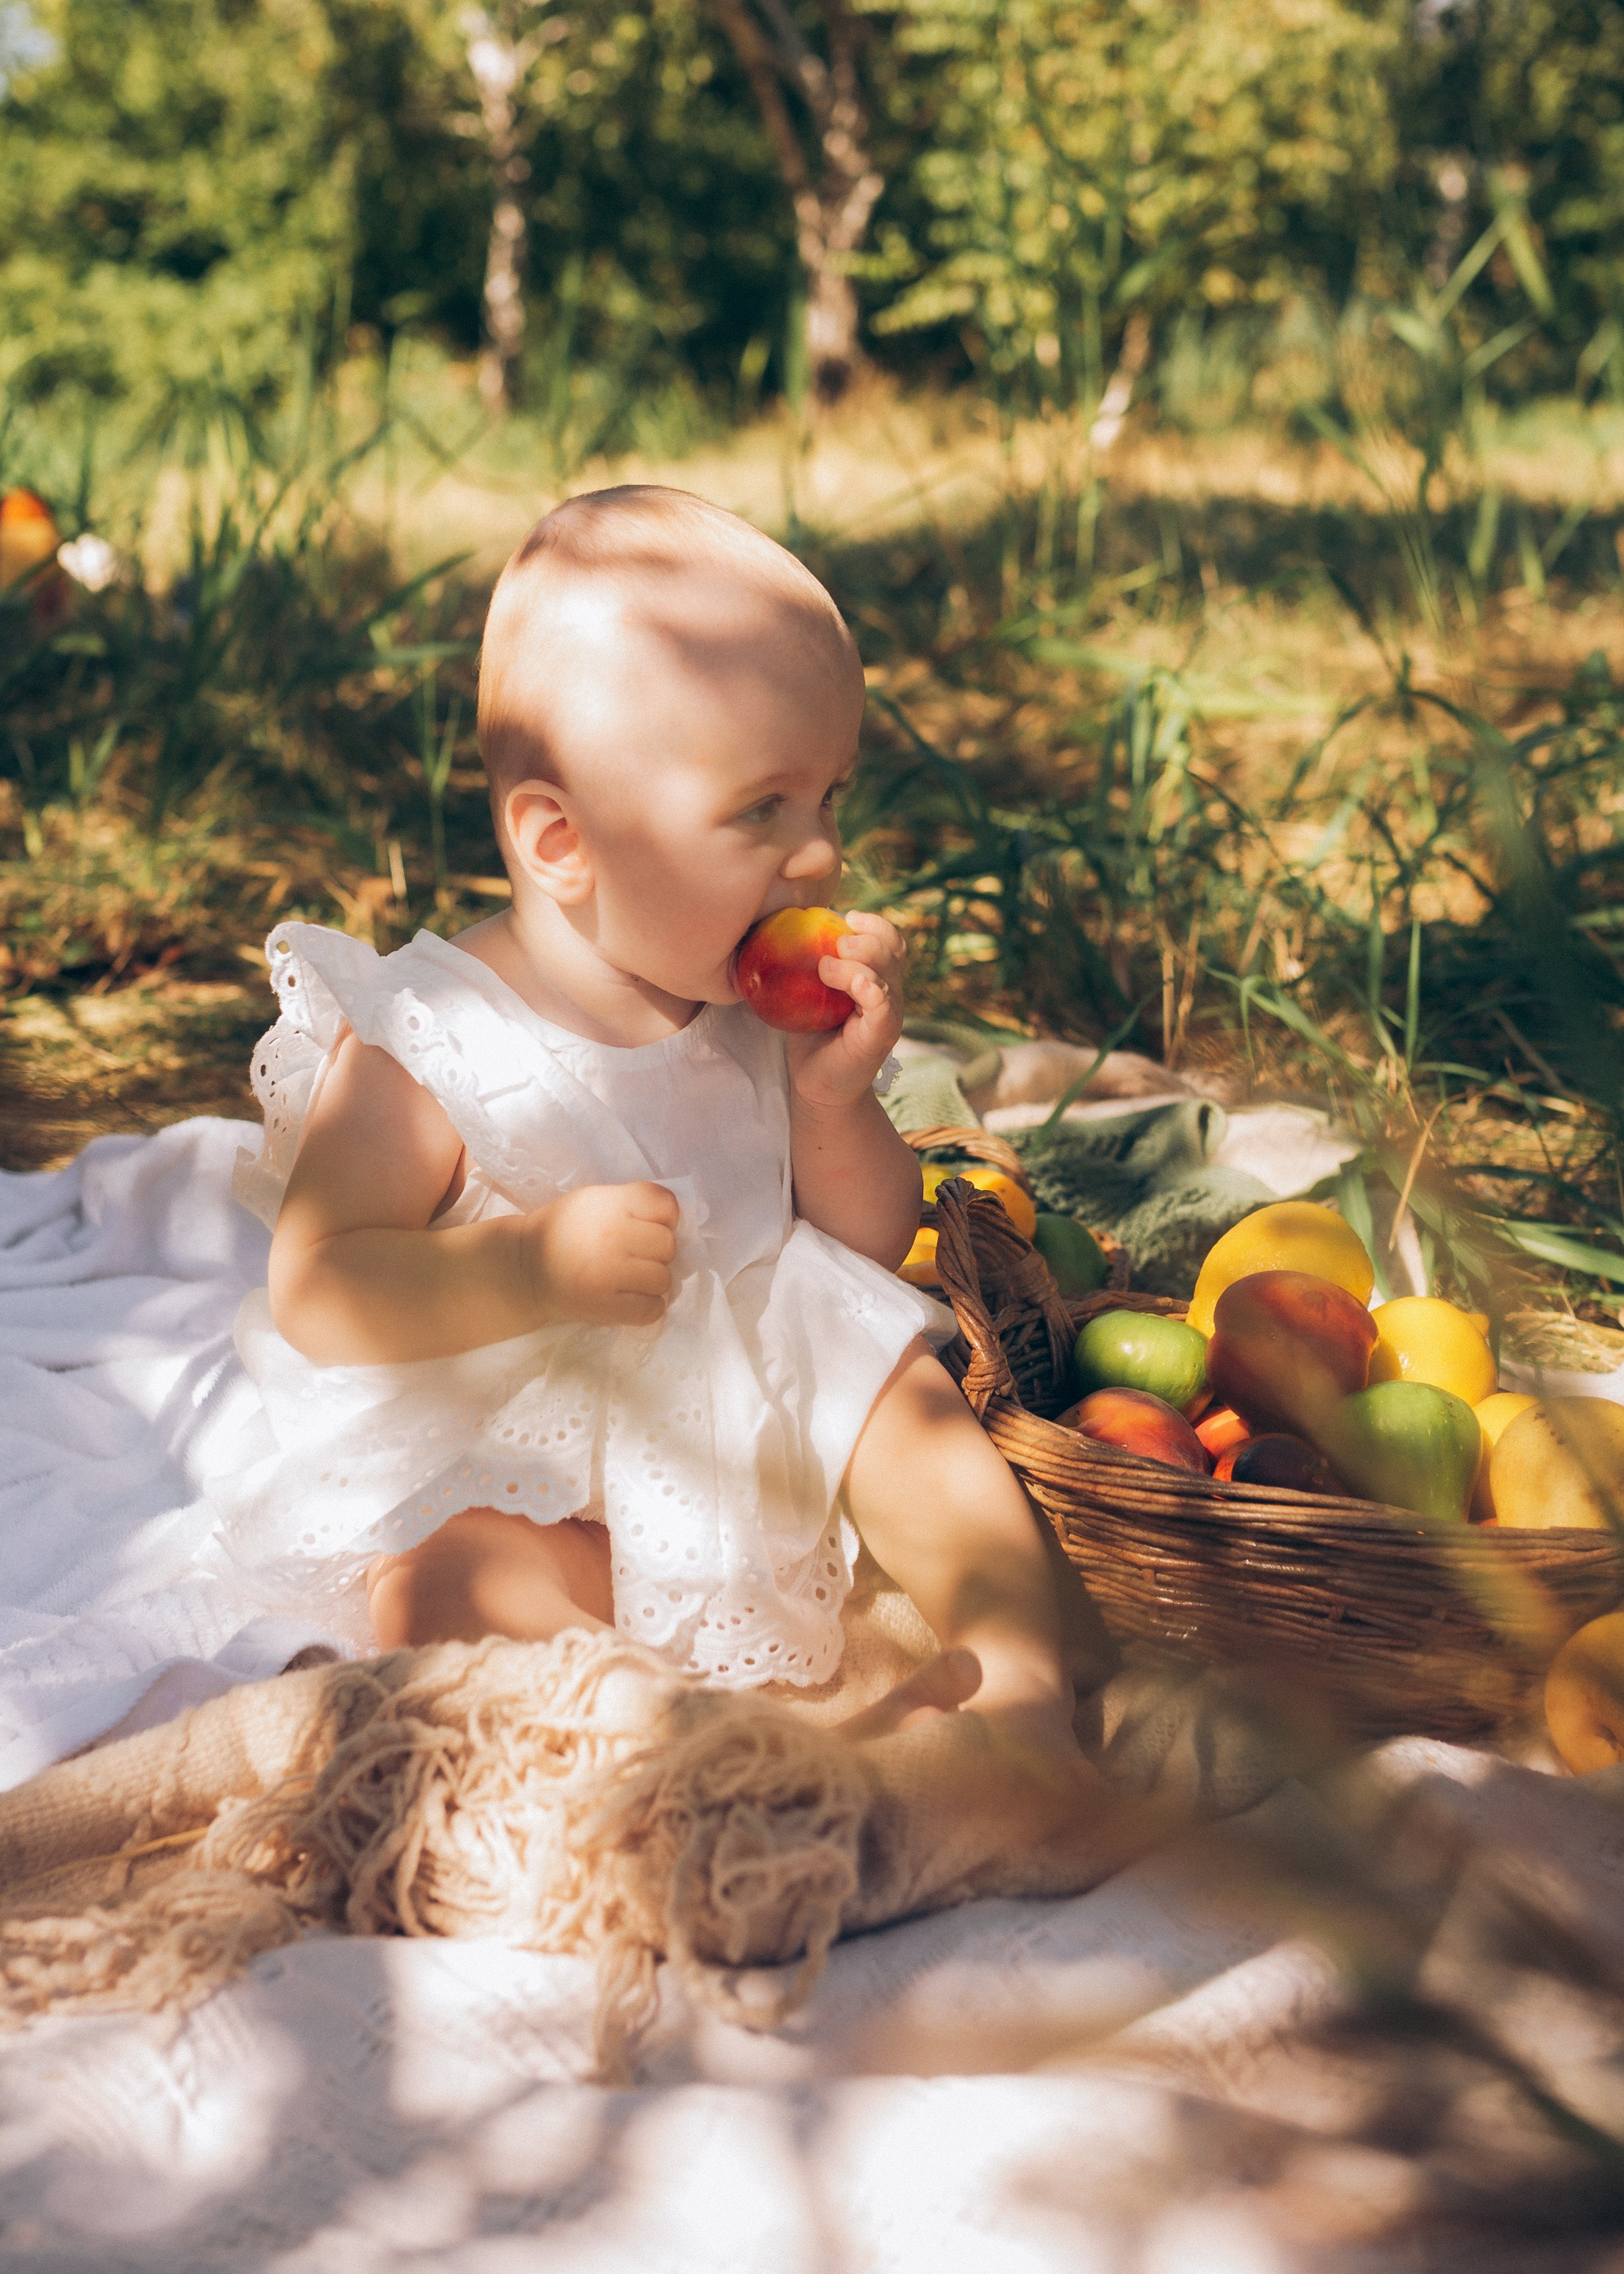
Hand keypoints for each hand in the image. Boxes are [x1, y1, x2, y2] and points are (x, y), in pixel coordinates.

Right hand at [524, 1181, 678, 1327]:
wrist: (525, 1269)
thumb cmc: (565, 1231)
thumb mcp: (594, 1201)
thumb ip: (632, 1205)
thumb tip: (676, 1225)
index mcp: (609, 1204)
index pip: (665, 1204)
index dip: (665, 1217)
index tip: (648, 1226)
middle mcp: (611, 1235)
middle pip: (668, 1244)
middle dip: (657, 1252)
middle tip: (635, 1256)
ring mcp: (608, 1273)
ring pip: (663, 1279)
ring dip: (652, 1282)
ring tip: (630, 1280)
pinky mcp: (605, 1306)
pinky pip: (652, 1310)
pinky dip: (648, 1308)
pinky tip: (631, 1300)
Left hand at [786, 909, 905, 1111]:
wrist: (816, 1086)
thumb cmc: (809, 1036)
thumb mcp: (805, 993)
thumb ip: (803, 964)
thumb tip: (774, 926)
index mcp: (875, 977)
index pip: (888, 940)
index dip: (874, 923)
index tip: (847, 915)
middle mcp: (888, 992)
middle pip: (893, 950)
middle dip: (869, 937)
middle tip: (838, 940)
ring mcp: (888, 1014)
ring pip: (887, 976)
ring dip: (861, 962)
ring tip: (827, 965)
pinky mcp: (881, 1035)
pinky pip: (883, 1006)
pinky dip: (871, 990)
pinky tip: (856, 985)